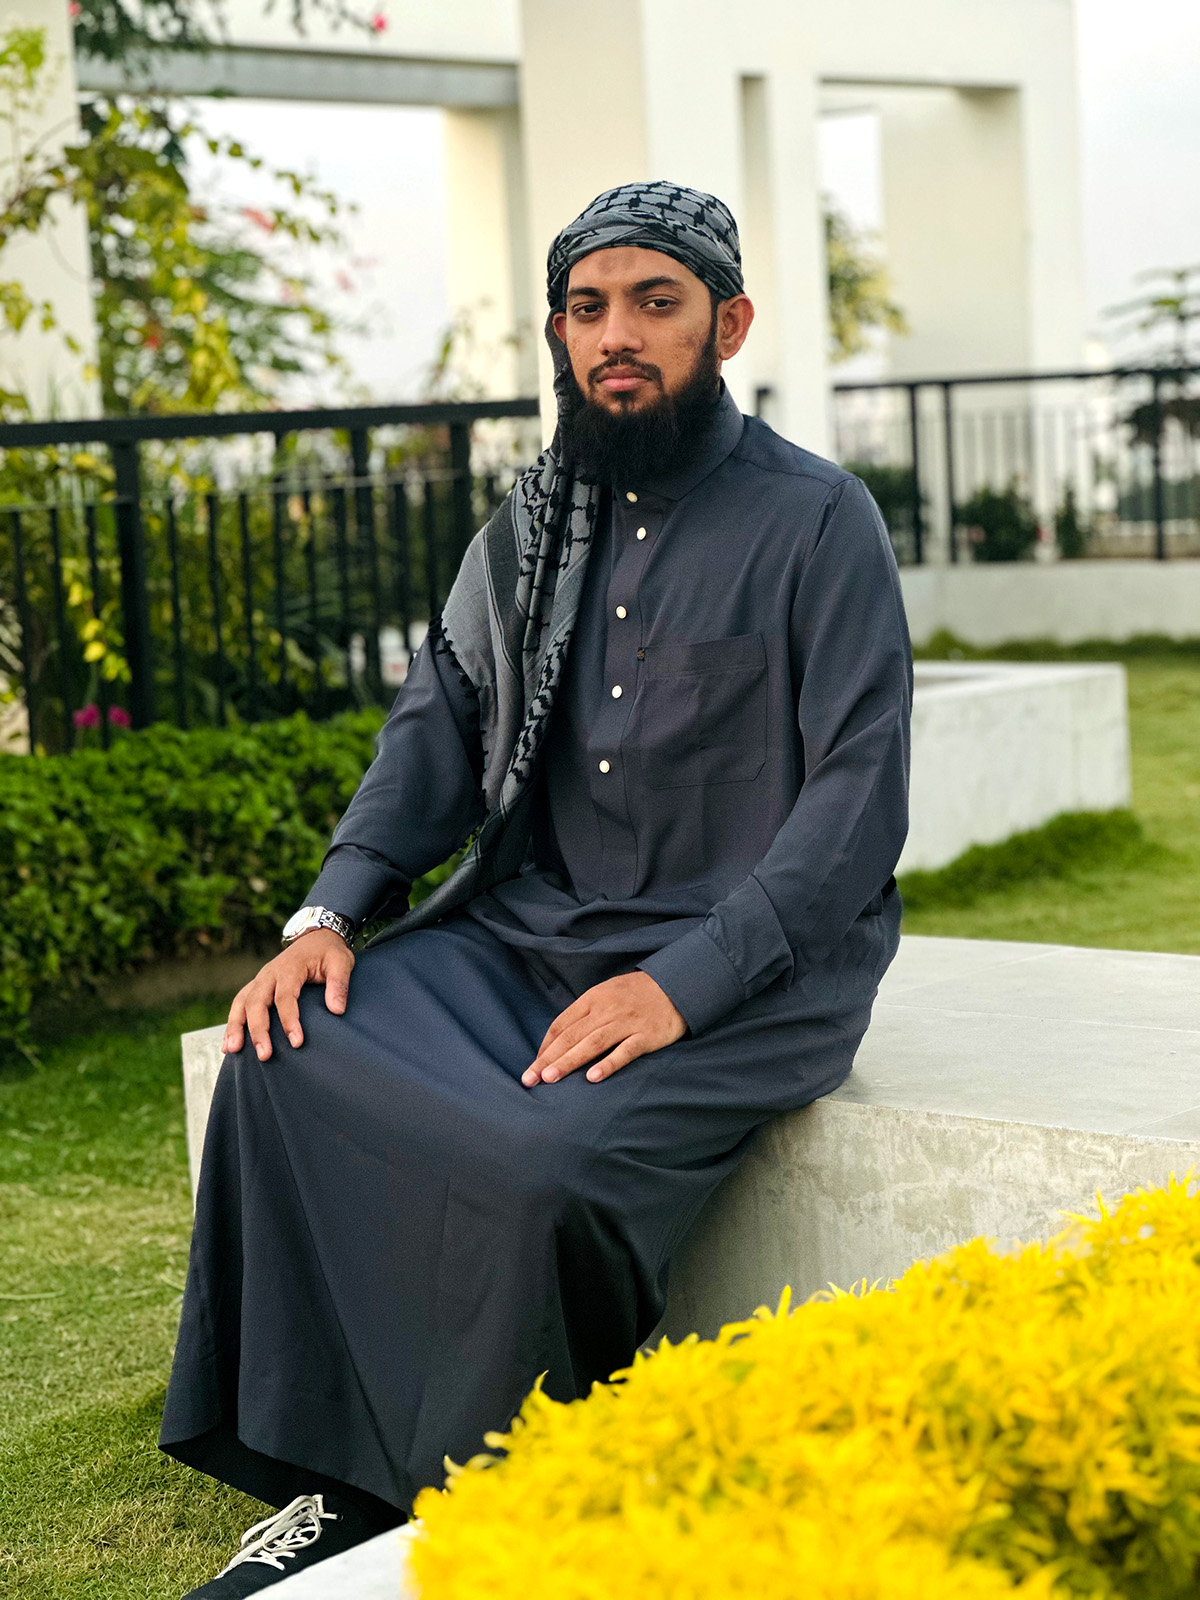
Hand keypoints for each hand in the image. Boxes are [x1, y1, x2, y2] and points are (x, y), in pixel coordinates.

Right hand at [223, 929, 354, 1061]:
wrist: (316, 938)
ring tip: (233, 1051)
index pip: (285, 997)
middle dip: (258, 1030)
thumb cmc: (329, 953)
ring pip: (242, 1003)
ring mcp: (260, 980)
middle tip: (264, 1055)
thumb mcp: (341, 962)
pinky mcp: (257, 986)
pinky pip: (240, 1004)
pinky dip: (232, 1023)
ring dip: (236, 1027)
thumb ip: (339, 984)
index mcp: (290, 967)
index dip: (289, 1020)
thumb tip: (337, 1010)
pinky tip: (229, 1045)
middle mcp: (270, 974)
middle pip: (257, 1002)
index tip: (296, 1042)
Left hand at [522, 971, 685, 1087]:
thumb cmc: (636, 993)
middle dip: (548, 1059)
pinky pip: (625, 1051)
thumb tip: (560, 1039)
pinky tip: (593, 1078)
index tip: (534, 1065)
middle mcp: (606, 1010)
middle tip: (529, 1079)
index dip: (545, 1046)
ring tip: (550, 1079)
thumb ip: (585, 1013)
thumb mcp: (606, 993)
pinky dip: (608, 1064)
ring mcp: (626, 1023)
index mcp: (593, 999)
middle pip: (571, 1036)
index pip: (561, 1024)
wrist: (676, 985)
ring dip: (569, 1062)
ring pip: (592, 1044)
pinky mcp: (646, 1036)